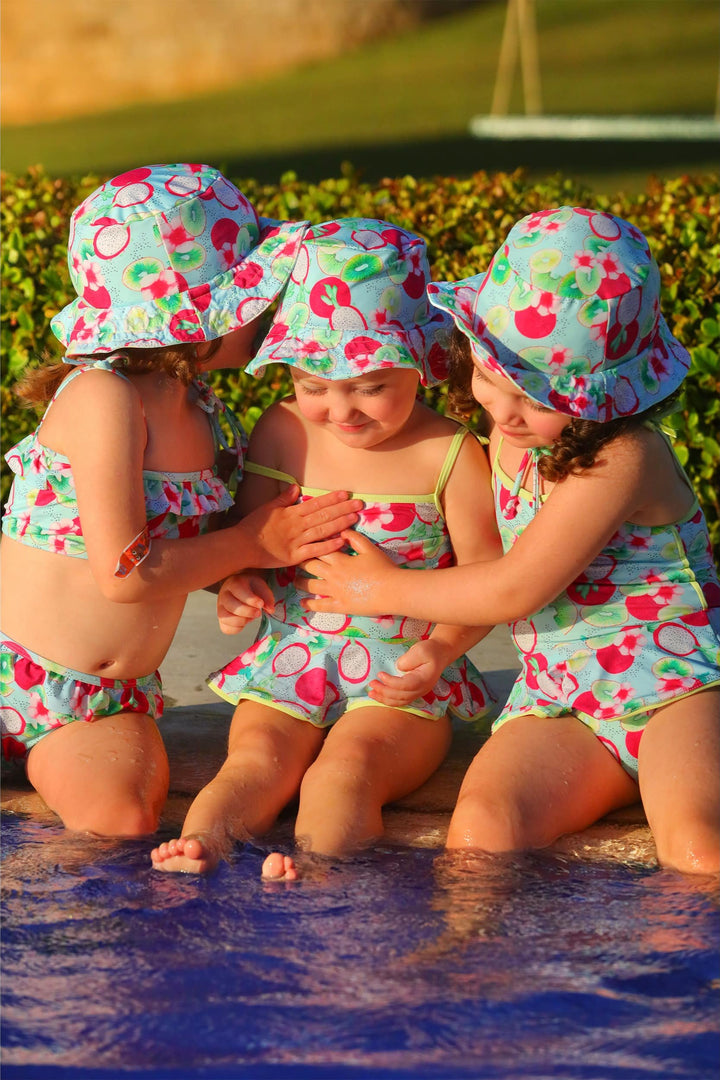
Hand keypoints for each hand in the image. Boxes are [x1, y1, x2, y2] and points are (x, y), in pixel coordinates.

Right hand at [217, 574, 274, 633]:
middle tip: (258, 612)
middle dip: (248, 612)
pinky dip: (237, 628)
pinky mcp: (221, 619)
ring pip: (226, 618)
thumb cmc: (252, 587)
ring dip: (242, 621)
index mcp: (233, 583)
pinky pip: (226, 629)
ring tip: (251, 617)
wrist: (242, 588)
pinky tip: (245, 621)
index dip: (250, 599)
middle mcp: (223, 595)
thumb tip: (270, 610)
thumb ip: (267, 597)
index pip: (238, 590)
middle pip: (232, 606)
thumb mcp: (261, 587)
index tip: (261, 604)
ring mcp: (220, 608)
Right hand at [240, 487, 361, 568]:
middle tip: (359, 504)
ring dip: (340, 523)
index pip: (316, 504)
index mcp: (292, 513)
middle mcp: (298, 525)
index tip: (345, 494)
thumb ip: (284, 498)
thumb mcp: (268, 508)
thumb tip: (296, 487)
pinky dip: (329, 546)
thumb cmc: (254, 526)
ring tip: (355, 518)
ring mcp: (298, 540)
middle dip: (343, 508)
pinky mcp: (296, 556)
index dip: (332, 499)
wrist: (243, 545)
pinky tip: (342, 541)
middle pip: (324, 515)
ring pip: (323, 530)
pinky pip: (315, 550)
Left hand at [297, 530, 398, 616]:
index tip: (301, 543)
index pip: (319, 549)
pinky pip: (321, 605)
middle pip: (310, 566)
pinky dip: (310, 604)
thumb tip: (341, 531)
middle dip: (300, 561)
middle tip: (293, 559)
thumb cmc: (383, 568)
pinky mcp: (339, 606)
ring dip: (300, 582)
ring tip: (294, 580)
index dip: (310, 545)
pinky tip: (302, 603)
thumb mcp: (369, 549)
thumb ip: (354, 538)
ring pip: (311, 585)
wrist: (392, 590)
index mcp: (340, 559)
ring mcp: (335, 591)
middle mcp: (333, 575)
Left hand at [368, 639, 447, 707]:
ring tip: (371, 693)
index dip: (391, 682)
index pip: (405, 685)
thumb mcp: (420, 650)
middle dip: (384, 691)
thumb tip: (398, 668)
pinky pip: (401, 700)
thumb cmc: (430, 650)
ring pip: (400, 701)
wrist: (440, 654)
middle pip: (401, 696)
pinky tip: (380, 696)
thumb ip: (409, 659)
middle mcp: (422, 689)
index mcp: (424, 679)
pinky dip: (389, 700)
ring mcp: (418, 693)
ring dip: (384, 699)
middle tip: (372, 684)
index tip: (380, 674)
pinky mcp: (414, 692)